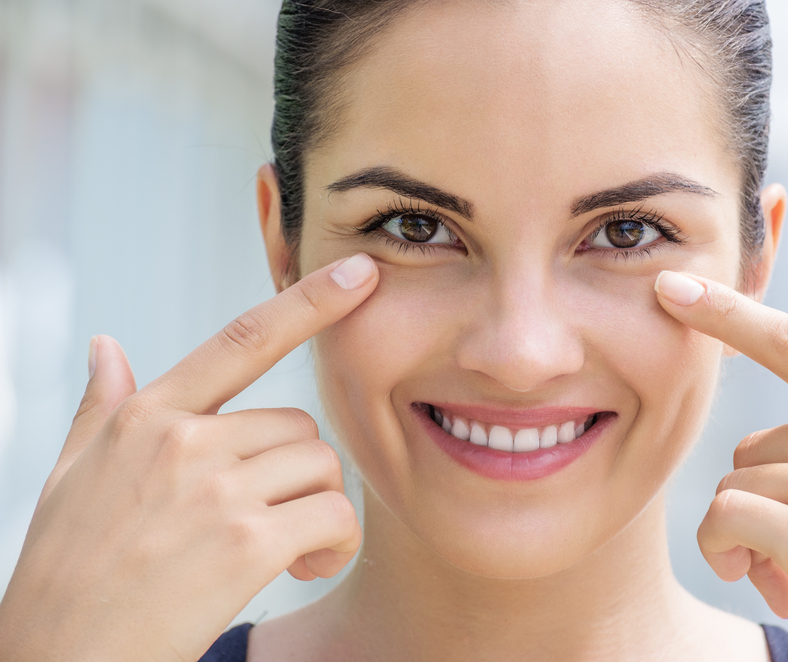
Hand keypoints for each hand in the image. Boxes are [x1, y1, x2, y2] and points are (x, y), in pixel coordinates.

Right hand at [0, 254, 378, 661]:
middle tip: (273, 518)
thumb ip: (101, 407)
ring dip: (319, 508)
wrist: (59, 661)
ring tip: (288, 549)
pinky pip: (334, 516)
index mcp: (146, 417)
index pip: (243, 339)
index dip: (308, 301)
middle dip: (298, 472)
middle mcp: (184, 441)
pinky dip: (335, 545)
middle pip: (299, 426)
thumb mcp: (70, 476)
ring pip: (322, 467)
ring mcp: (215, 490)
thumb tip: (106, 344)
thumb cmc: (68, 572)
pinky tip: (303, 569)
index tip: (359, 273)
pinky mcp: (246, 543)